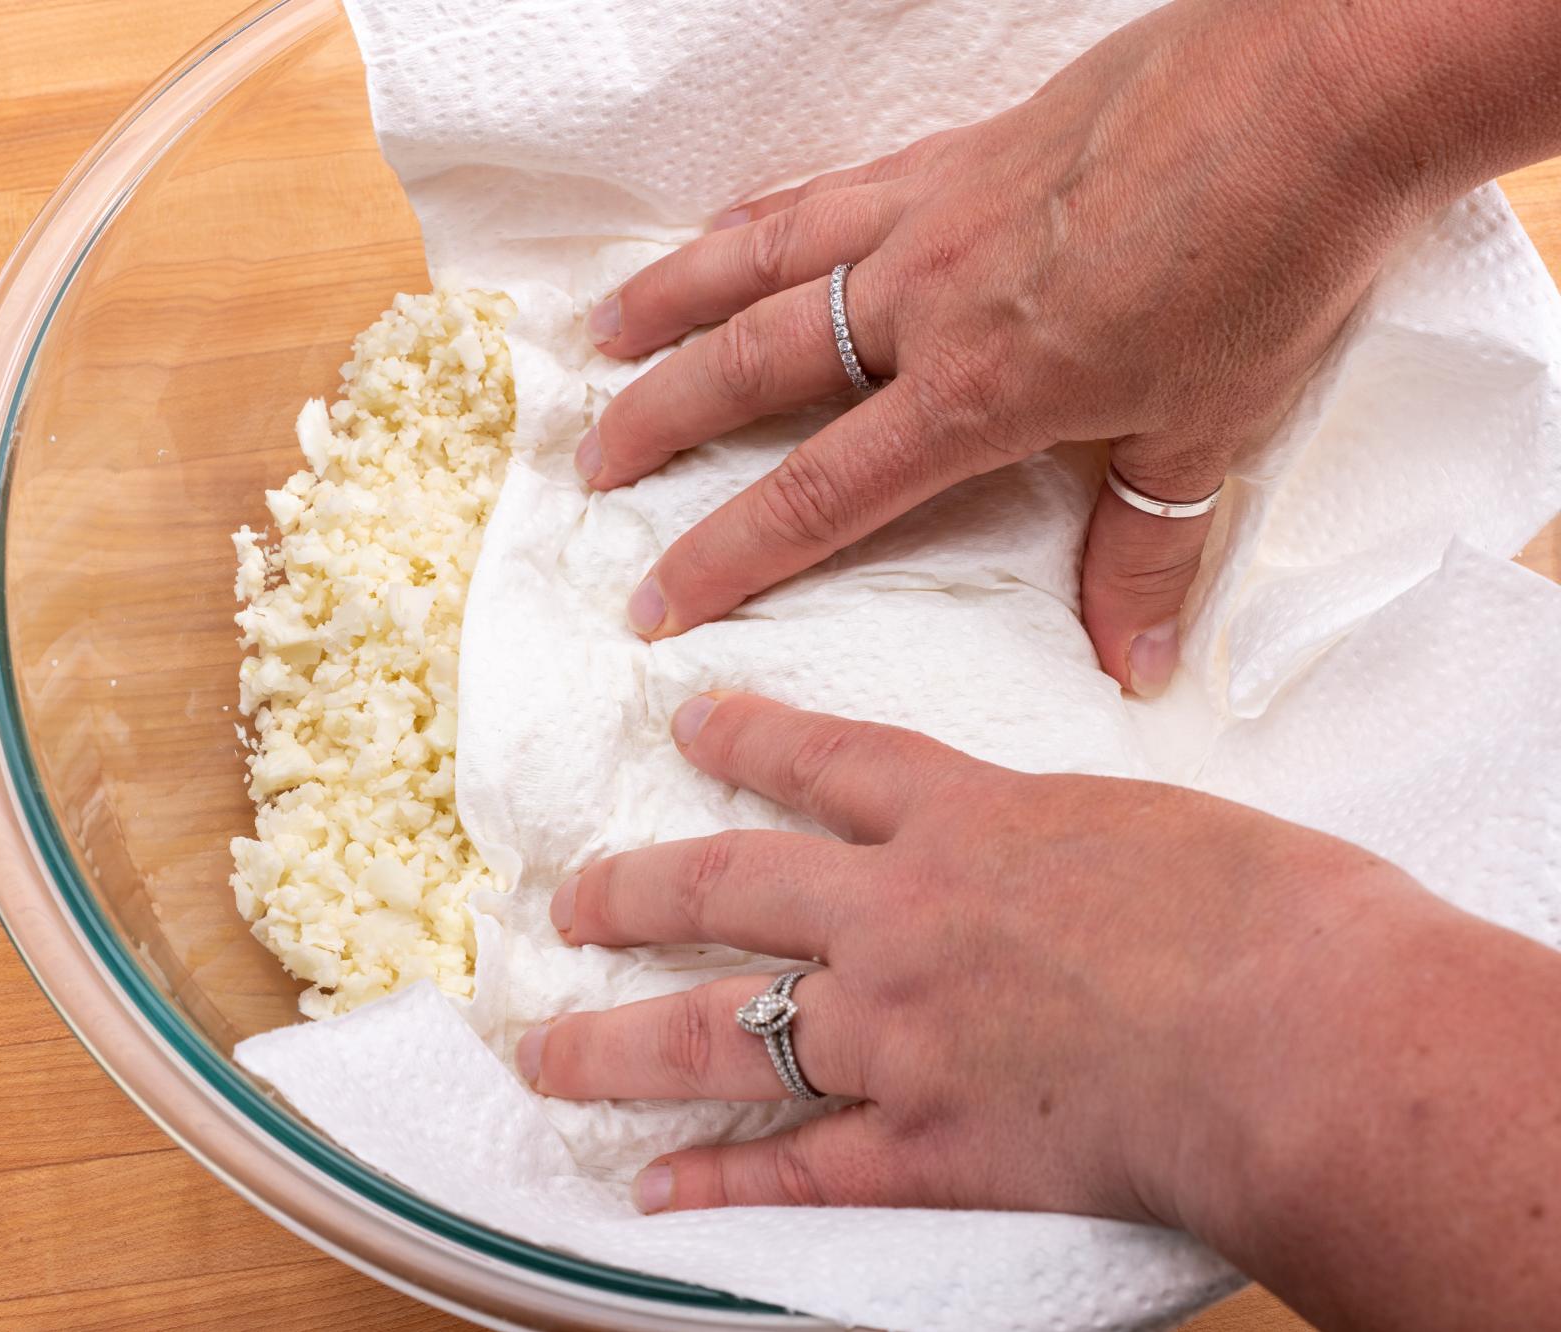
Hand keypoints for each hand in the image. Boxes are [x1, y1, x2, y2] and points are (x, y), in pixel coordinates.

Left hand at [514, 690, 1440, 1231]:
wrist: (1307, 1034)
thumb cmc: (1279, 914)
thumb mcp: (1160, 825)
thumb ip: (1076, 840)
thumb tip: (1079, 858)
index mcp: (971, 818)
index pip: (828, 762)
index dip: (748, 738)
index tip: (689, 722)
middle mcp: (901, 917)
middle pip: (729, 886)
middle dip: (637, 889)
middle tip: (571, 899)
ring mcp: (899, 1033)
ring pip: (717, 1033)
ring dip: (617, 1047)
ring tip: (544, 1055)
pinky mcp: (928, 1146)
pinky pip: (797, 1170)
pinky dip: (721, 1186)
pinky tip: (655, 1195)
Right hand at [579, 0, 1479, 693]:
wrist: (1316, 91)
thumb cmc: (1272, 259)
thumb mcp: (1213, 430)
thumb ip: (1150, 550)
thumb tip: (1134, 663)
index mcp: (977, 390)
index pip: (818, 494)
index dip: (723, 556)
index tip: (653, 602)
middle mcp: (925, 299)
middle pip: (753, 366)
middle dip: (660, 421)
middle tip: (591, 463)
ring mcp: (931, 211)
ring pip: (762, 259)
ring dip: (671, 299)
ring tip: (602, 332)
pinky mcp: (958, 149)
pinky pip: (825, 188)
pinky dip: (758, 218)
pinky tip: (728, 228)